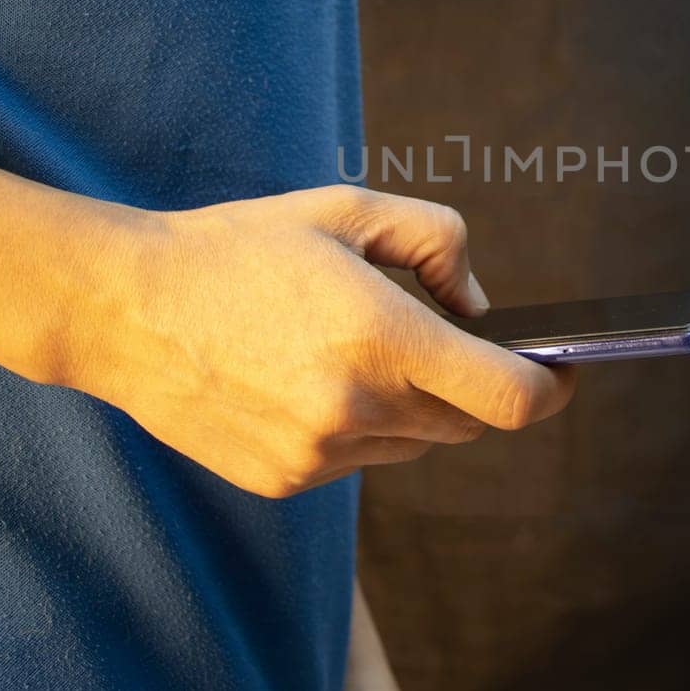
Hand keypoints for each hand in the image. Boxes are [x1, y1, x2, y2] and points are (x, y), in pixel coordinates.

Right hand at [66, 184, 575, 496]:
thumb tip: (481, 306)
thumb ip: (437, 242)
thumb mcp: (348, 210)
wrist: (126, 309)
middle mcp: (356, 407)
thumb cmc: (240, 247)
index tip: (563, 372)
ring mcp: (319, 454)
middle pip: (466, 422)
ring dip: (411, 405)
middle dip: (468, 382)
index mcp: (380, 336)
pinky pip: (360, 460)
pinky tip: (308, 378)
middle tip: (431, 334)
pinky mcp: (286, 480)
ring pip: (414, 442)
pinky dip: (359, 426)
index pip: (509, 397)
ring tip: (351, 349)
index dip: (551, 388)